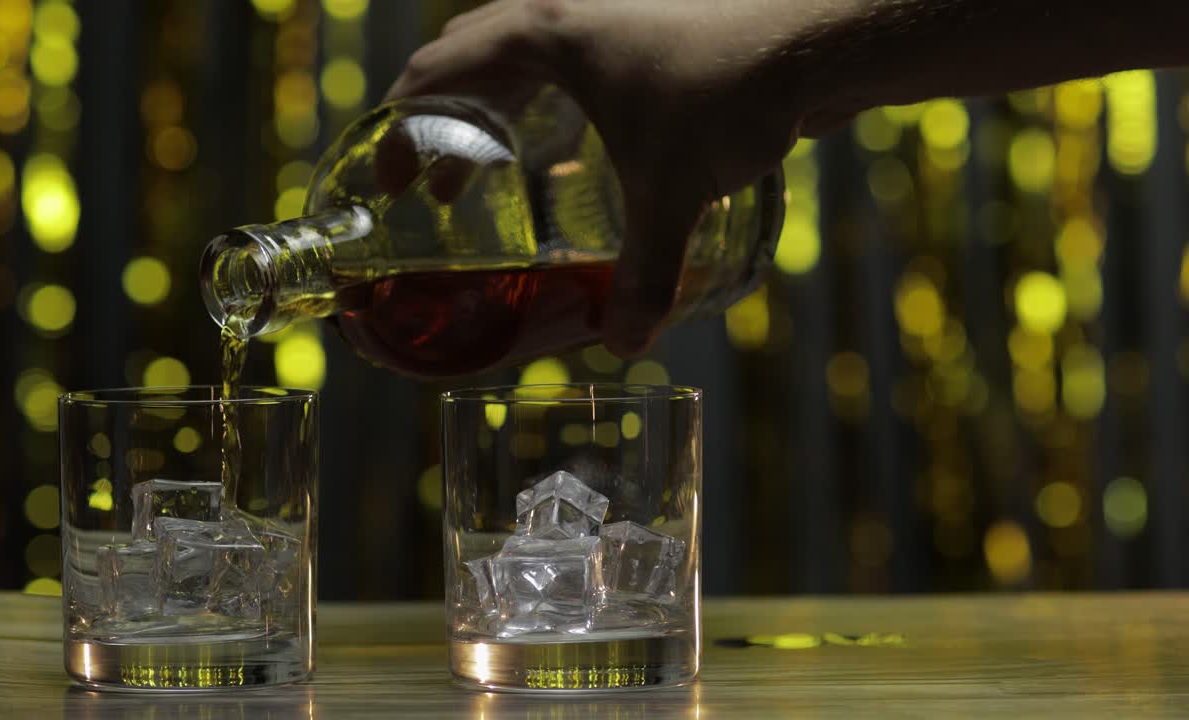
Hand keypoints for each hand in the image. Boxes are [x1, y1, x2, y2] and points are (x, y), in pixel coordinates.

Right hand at [384, 0, 841, 355]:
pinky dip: (545, 98)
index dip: (396, 128)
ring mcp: (605, 9)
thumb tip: (625, 342)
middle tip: (435, 186)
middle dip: (442, 122)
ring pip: (521, 53)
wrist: (818, 33)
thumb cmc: (733, 89)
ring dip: (494, 109)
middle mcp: (564, 9)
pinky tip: (570, 147)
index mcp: (542, 32)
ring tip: (488, 172)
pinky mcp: (642, 24)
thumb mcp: (674, 191)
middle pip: (469, 56)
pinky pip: (568, 57)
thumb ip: (644, 271)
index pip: (435, 70)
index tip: (386, 181)